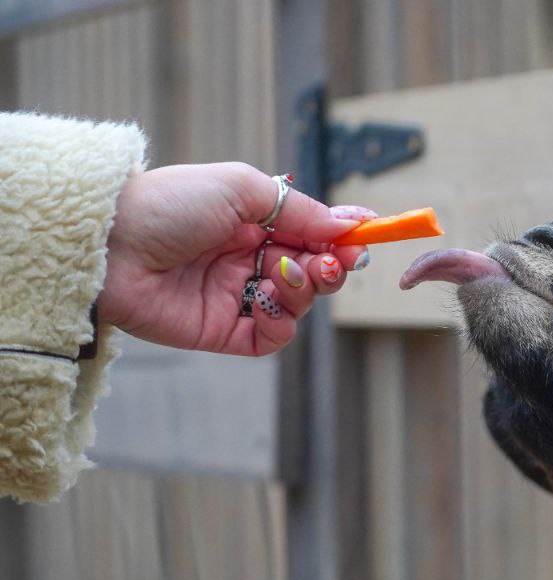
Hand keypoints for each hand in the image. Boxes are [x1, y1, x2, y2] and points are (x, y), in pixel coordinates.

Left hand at [102, 162, 376, 355]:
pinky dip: (283, 321)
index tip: (363, 238)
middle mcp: (248, 261)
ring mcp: (236, 297)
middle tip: (330, 262)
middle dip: (329, 267)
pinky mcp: (223, 331)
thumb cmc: (168, 202)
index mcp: (253, 224)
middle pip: (312, 273)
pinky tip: (271, 299)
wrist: (111, 242)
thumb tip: (350, 224)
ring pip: (298, 305)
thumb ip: (300, 210)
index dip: (339, 240)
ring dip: (305, 290)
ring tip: (287, 273)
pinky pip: (271, 337)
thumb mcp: (242, 190)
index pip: (311, 236)